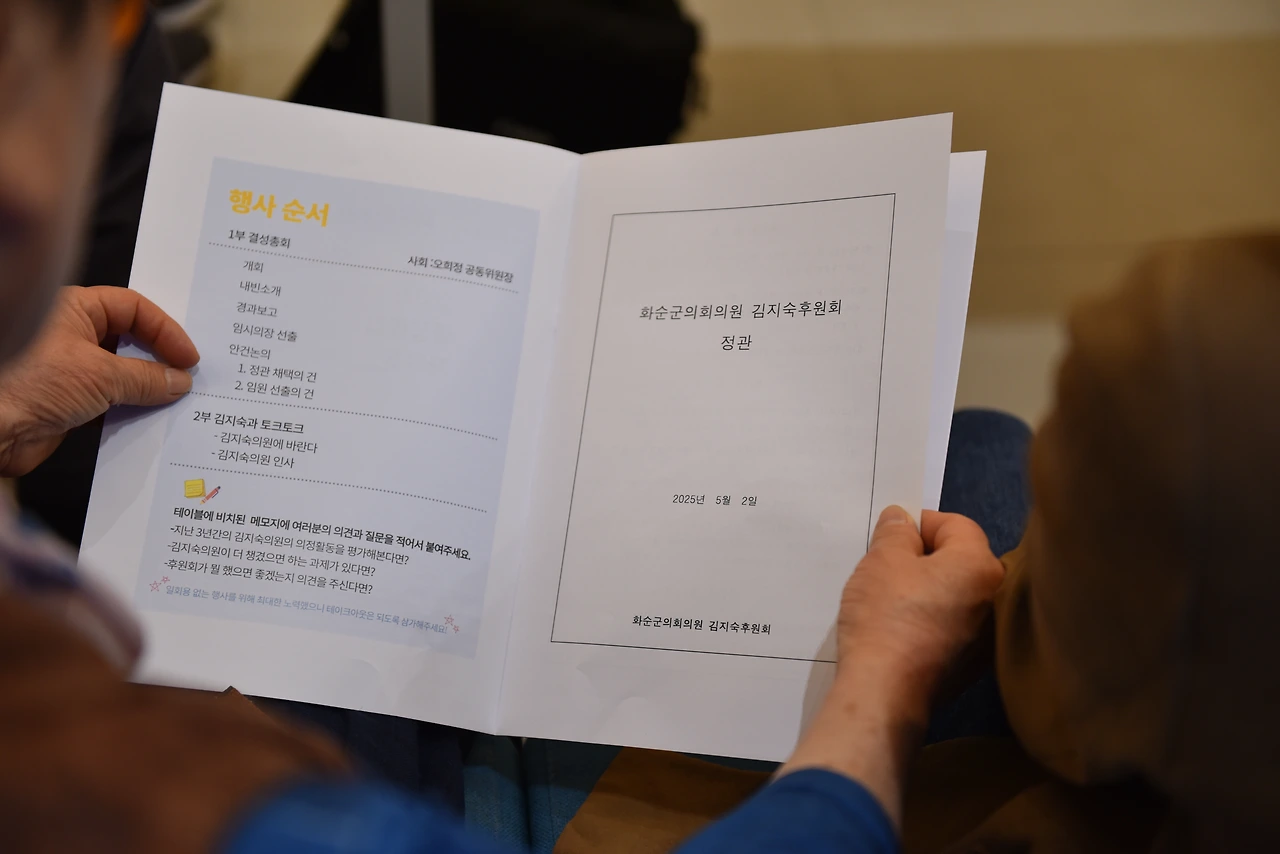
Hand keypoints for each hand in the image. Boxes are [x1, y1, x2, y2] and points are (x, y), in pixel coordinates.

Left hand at [0, 286, 198, 476]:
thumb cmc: (28, 385)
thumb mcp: (101, 376)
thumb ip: (147, 378)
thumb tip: (179, 380)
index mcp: (74, 309)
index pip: (133, 308)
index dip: (165, 330)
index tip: (188, 357)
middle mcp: (72, 335)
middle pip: (130, 341)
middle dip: (159, 360)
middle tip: (186, 378)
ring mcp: (71, 370)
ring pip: (122, 374)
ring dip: (146, 389)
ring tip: (174, 401)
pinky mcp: (69, 403)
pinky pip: (111, 403)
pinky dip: (130, 411)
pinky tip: (149, 420)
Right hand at [836, 506, 1004, 715]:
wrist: (886, 692)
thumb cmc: (886, 615)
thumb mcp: (882, 560)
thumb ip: (896, 532)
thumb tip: (903, 520)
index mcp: (982, 566)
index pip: (956, 524)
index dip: (921, 523)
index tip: (892, 536)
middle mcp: (997, 598)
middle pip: (960, 561)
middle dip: (926, 558)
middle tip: (889, 568)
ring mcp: (989, 637)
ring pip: (957, 596)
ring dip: (931, 591)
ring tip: (893, 601)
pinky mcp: (972, 666)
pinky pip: (954, 628)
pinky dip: (933, 622)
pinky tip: (904, 632)